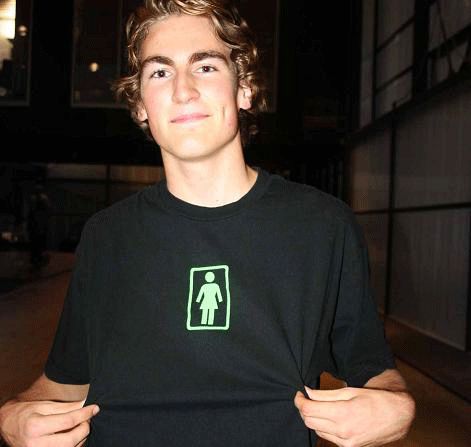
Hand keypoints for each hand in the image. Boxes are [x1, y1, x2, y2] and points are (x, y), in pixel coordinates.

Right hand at [0, 399, 98, 446]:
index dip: (85, 414)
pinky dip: (73, 446)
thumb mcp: (44, 405)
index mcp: (36, 427)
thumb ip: (65, 407)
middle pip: (70, 440)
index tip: (95, 408)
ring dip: (81, 439)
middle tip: (88, 419)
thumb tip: (85, 404)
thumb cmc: (26, 413)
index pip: (68, 421)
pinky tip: (75, 436)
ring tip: (82, 426)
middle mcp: (36, 444)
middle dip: (85, 429)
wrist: (7, 426)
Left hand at [294, 386, 414, 446]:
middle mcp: (343, 432)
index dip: (299, 400)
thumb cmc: (374, 399)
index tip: (299, 393)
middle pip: (309, 421)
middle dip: (304, 409)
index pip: (308, 410)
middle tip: (307, 398)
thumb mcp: (349, 391)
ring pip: (317, 430)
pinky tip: (330, 418)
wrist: (397, 416)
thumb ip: (325, 394)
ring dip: (314, 418)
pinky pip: (328, 437)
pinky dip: (324, 427)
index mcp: (342, 414)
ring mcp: (346, 443)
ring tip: (320, 407)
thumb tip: (306, 391)